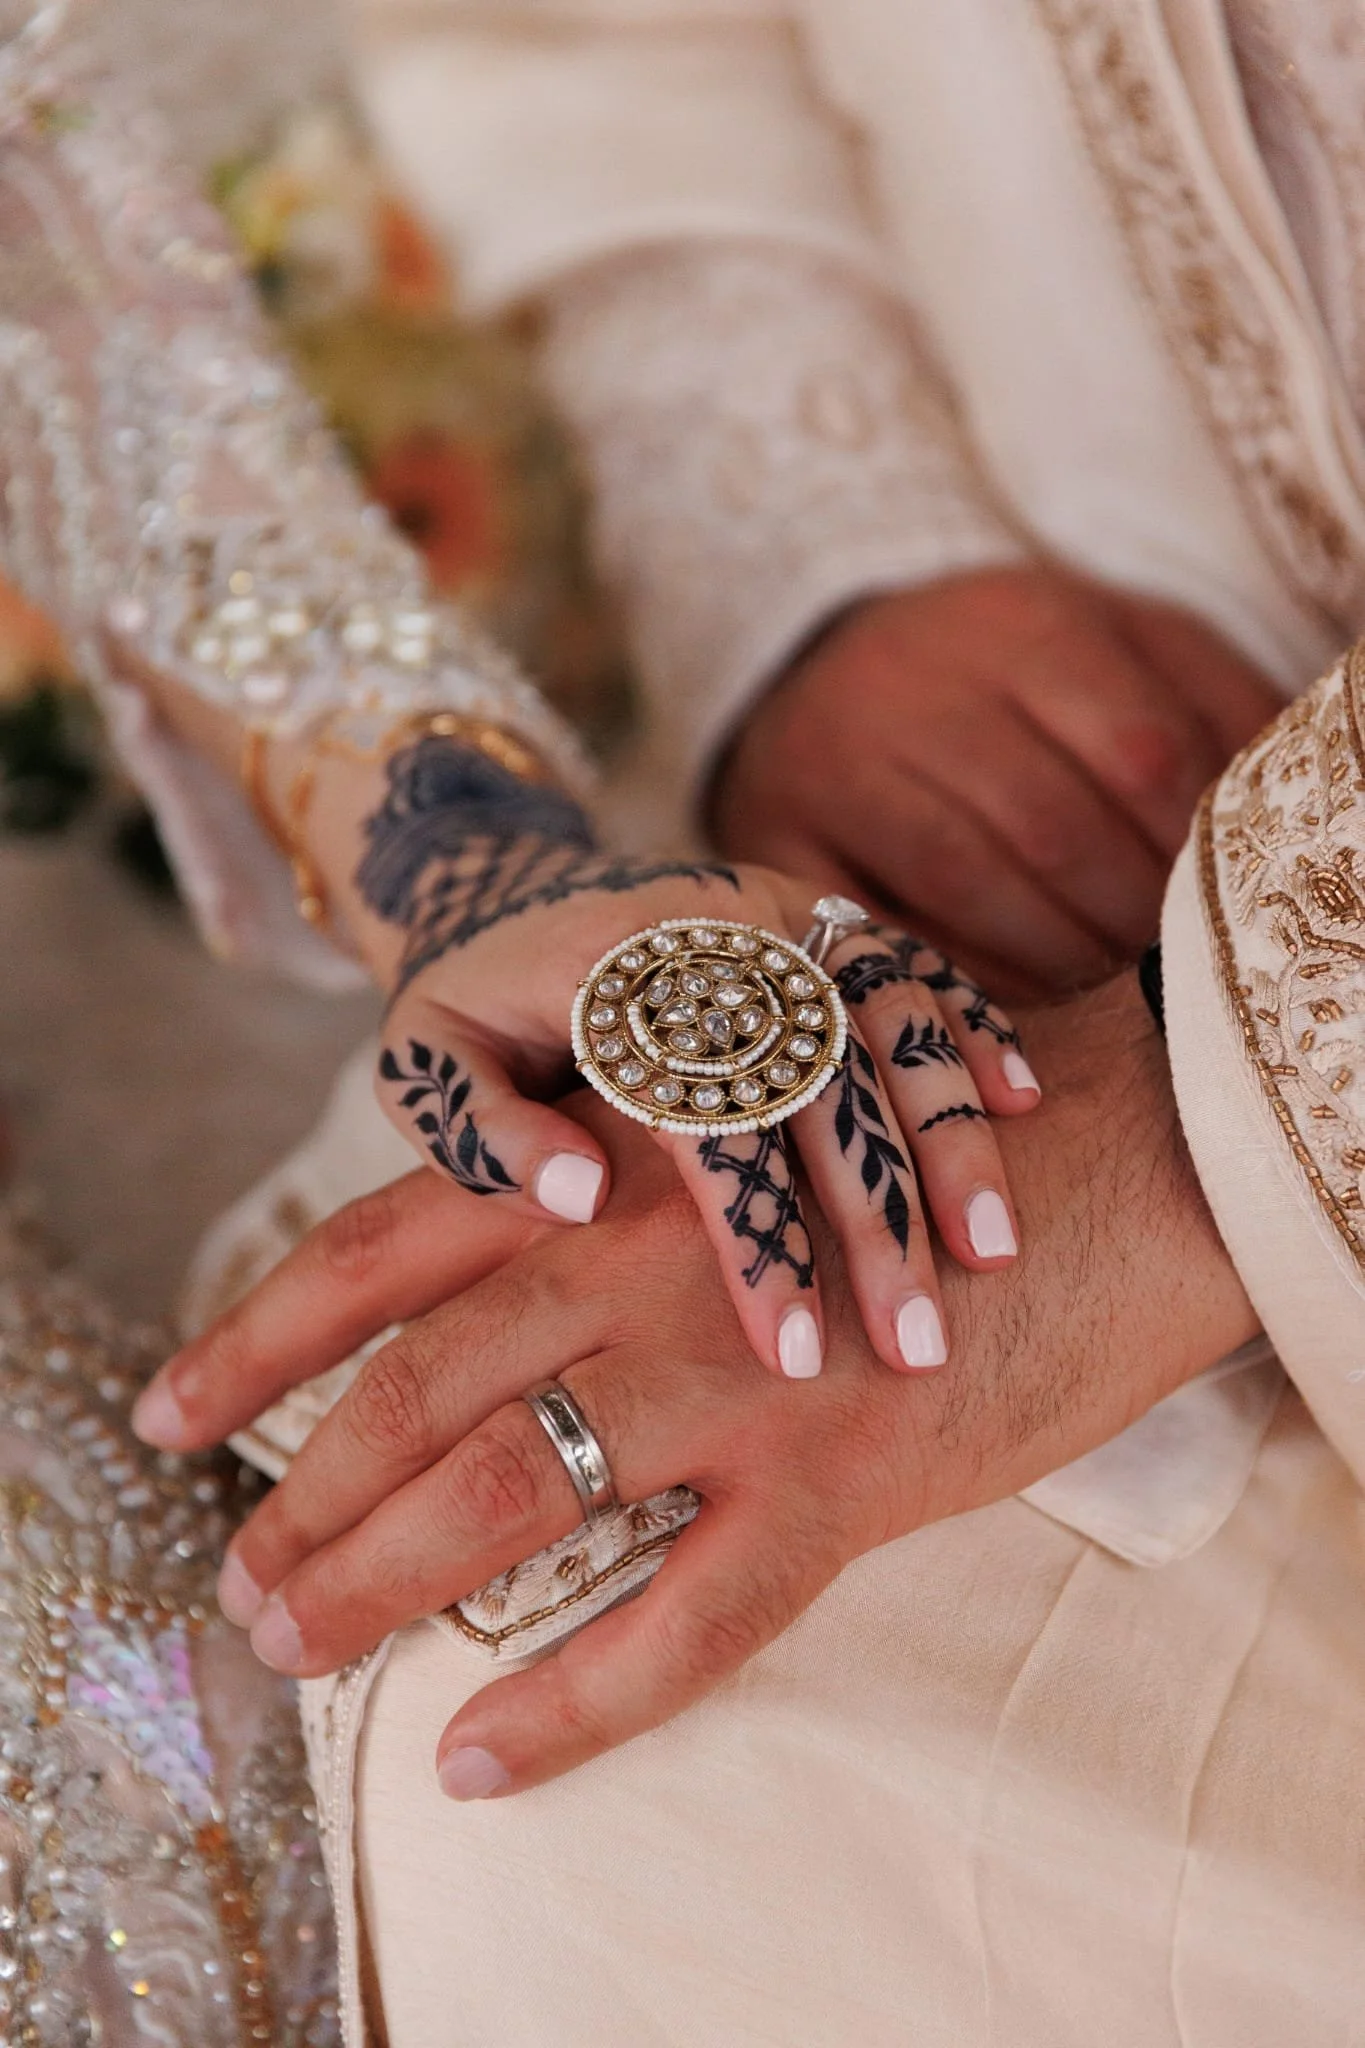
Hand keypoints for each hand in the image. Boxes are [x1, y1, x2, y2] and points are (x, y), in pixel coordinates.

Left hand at [133, 975, 1254, 1792]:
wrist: (1109, 1170)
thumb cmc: (902, 1154)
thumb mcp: (725, 1134)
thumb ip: (599, 1195)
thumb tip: (474, 1296)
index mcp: (604, 1170)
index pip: (375, 1250)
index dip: (254, 1339)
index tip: (165, 1414)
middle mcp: (645, 1264)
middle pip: (416, 1392)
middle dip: (300, 1499)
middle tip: (239, 1588)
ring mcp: (739, 1376)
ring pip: (515, 1499)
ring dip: (383, 1589)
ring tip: (300, 1654)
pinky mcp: (841, 1480)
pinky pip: (682, 1625)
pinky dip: (573, 1707)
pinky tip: (486, 1760)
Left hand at [147, 652, 1039, 1371]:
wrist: (509, 886)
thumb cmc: (471, 1006)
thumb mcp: (426, 1060)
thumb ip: (482, 1129)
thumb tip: (575, 1198)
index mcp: (614, 978)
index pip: (702, 1114)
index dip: (751, 1233)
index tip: (789, 1350)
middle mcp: (718, 936)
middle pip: (819, 1078)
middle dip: (877, 1216)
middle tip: (918, 1347)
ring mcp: (783, 919)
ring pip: (891, 1021)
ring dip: (948, 1138)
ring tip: (998, 1258)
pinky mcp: (827, 919)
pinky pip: (917, 967)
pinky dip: (973, 1029)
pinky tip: (1029, 1105)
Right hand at [711, 566, 1282, 999]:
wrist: (819, 668)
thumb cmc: (1000, 676)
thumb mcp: (1111, 643)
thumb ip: (1203, 701)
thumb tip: (1283, 786)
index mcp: (1019, 618)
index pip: (1138, 751)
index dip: (1186, 850)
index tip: (1208, 904)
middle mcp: (913, 678)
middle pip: (1052, 823)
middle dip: (1123, 918)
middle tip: (1156, 969)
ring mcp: (831, 756)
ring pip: (964, 877)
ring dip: (1051, 957)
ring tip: (1096, 988)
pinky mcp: (769, 832)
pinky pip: (871, 924)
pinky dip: (949, 976)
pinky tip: (1003, 1004)